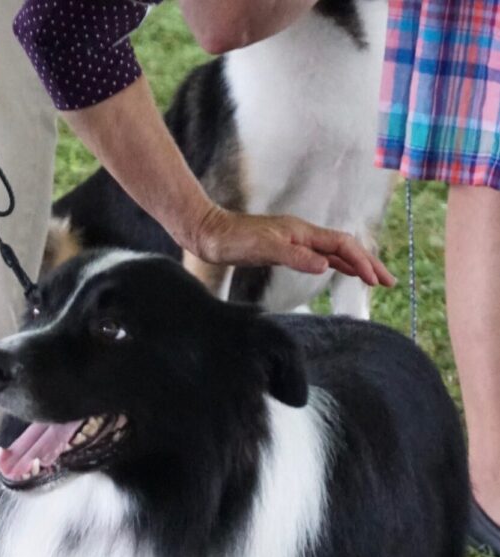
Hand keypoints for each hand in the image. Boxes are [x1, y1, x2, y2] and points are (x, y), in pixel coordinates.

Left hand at [190, 204, 394, 286]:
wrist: (209, 233)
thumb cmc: (232, 240)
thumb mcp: (264, 249)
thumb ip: (294, 256)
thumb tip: (325, 266)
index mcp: (302, 233)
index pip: (342, 245)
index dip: (362, 262)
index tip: (377, 280)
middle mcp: (302, 235)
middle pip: (345, 247)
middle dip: (368, 264)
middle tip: (389, 282)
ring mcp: (294, 241)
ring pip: (333, 252)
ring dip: (355, 265)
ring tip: (373, 279)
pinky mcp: (283, 249)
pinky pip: (318, 256)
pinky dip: (334, 264)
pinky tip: (337, 271)